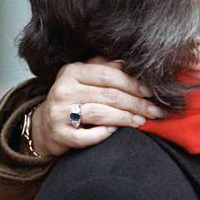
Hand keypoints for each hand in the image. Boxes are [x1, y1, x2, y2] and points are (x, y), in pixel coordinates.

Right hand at [30, 58, 164, 155]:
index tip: (151, 92)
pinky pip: (86, 136)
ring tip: (141, 121)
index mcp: (72, 71)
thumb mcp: (85, 78)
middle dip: (136, 103)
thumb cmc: (74, 98)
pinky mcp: (59, 134)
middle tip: (155, 110)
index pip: (108, 75)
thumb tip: (129, 63)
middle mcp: (63, 90)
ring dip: (125, 118)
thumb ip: (105, 68)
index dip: (133, 84)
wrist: (44, 125)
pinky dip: (103, 135)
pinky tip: (115, 132)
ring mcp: (58, 113)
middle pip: (109, 96)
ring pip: (100, 114)